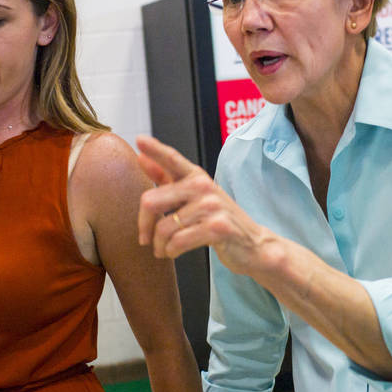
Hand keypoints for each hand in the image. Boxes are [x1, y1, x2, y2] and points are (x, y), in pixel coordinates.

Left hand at [136, 135, 274, 276]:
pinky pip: (178, 241)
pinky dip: (171, 251)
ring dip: (159, 244)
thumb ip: (167, 177)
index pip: (172, 159)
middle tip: (145, 238)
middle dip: (144, 225)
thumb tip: (142, 158)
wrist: (252, 244)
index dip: (155, 149)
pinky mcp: (217, 228)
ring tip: (163, 249)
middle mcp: (204, 187)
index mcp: (197, 177)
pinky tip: (174, 252)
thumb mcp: (194, 196)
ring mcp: (212, 206)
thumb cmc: (218, 220)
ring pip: (164, 228)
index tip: (139, 139)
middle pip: (151, 201)